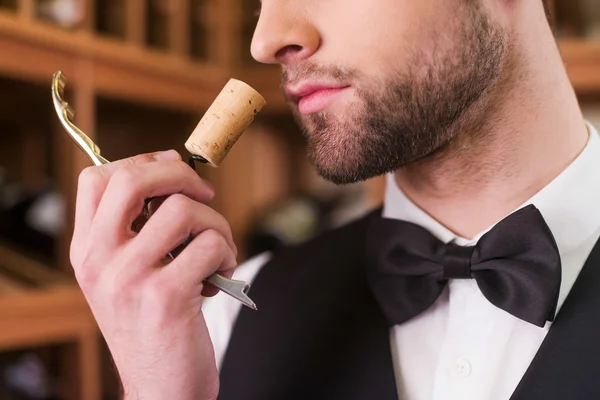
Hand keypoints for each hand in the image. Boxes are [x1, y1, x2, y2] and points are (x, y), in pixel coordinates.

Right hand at [70, 150, 236, 399]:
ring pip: (184, 210)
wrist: (160, 388)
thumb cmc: (152, 324)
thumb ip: (137, 229)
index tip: (173, 170)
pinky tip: (221, 276)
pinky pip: (211, 244)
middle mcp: (100, 261)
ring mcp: (130, 279)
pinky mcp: (166, 297)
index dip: (142, 162)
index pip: (96, 179)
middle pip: (134, 179)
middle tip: (205, 194)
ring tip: (219, 251)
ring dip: (216, 224)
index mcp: (87, 250)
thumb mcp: (127, 275)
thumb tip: (173, 172)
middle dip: (181, 175)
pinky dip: (228, 254)